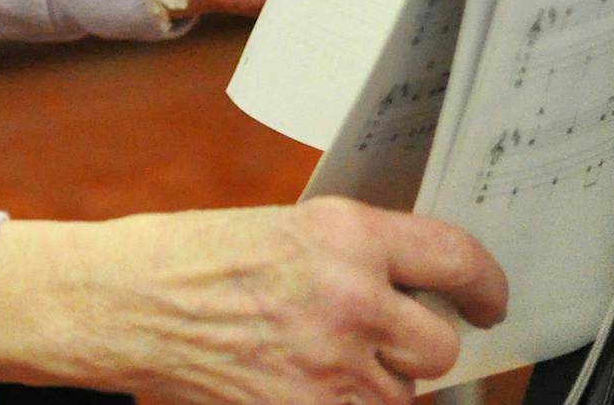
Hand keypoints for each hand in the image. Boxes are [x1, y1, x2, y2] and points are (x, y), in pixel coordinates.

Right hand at [0, 198, 508, 403]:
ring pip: (402, 394)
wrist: (125, 303)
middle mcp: (350, 299)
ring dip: (377, 384)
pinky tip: (305, 384)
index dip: (486, 285)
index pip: (456, 260)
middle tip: (390, 337)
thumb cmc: (187, 258)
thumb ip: (351, 254)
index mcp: (344, 235)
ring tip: (324, 360)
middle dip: (419, 346)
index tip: (488, 299)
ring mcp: (331, 367)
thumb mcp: (280, 227)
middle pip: (438, 345)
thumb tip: (407, 282)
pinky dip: (344, 404)